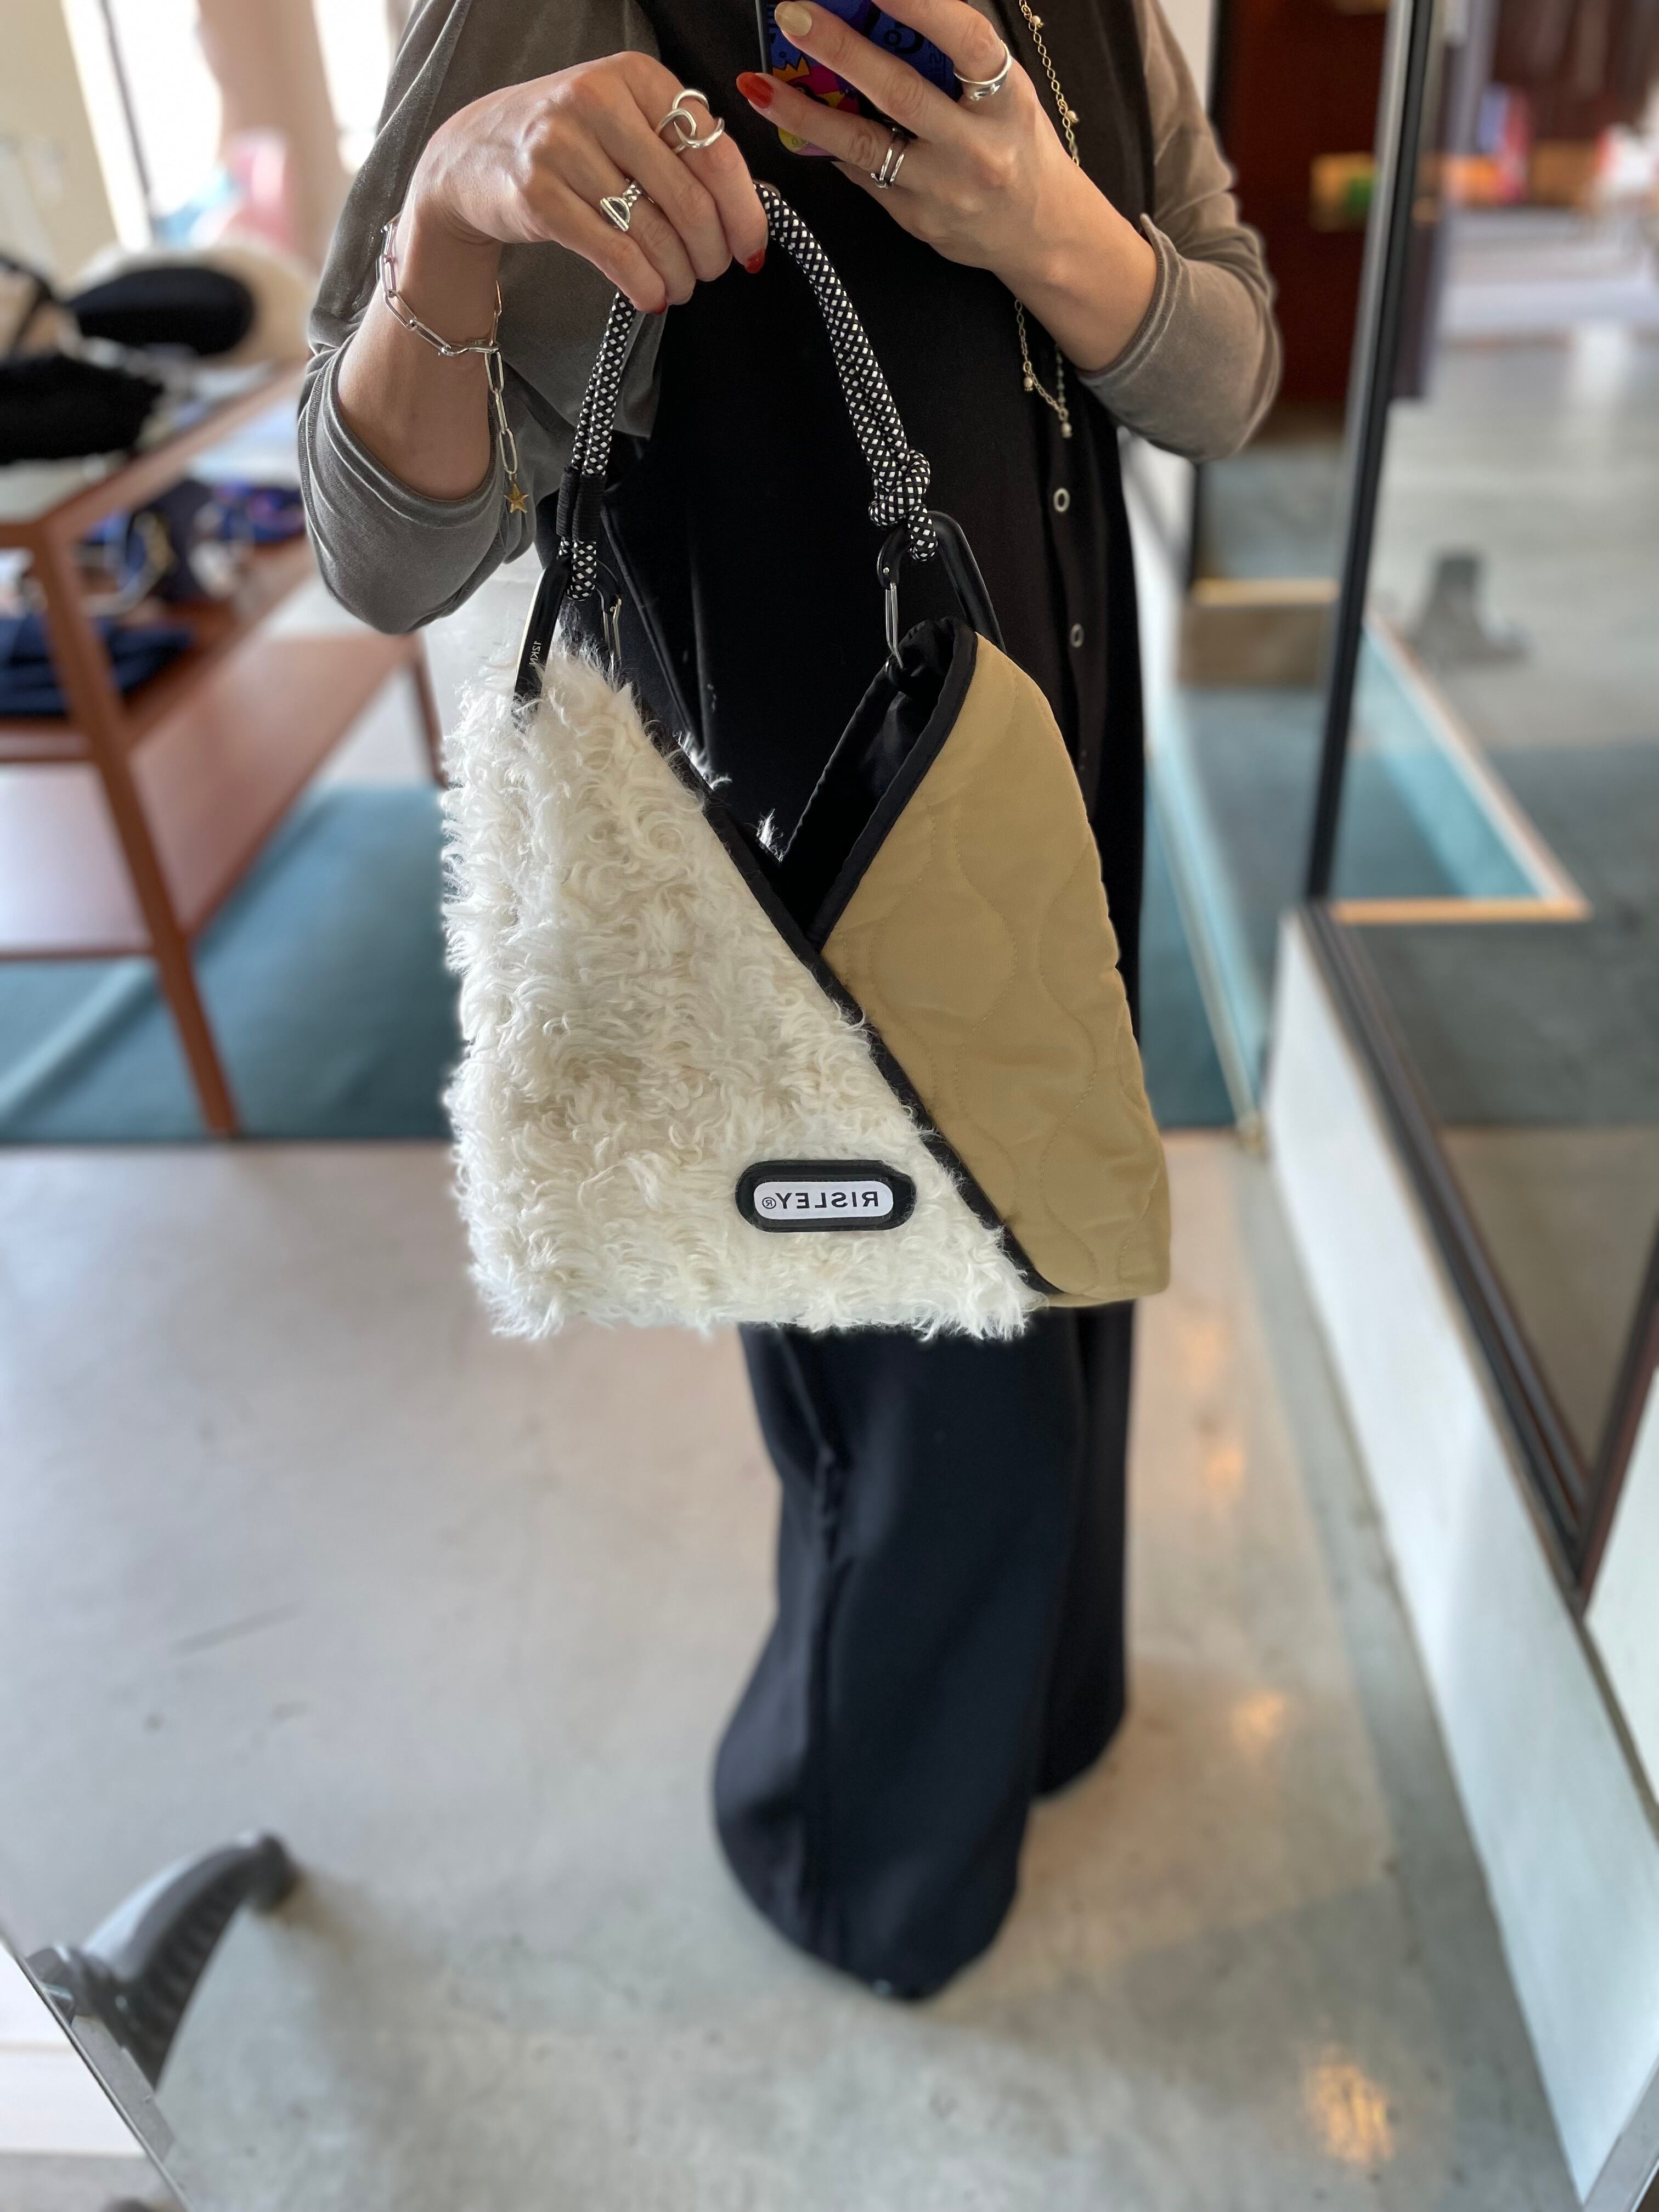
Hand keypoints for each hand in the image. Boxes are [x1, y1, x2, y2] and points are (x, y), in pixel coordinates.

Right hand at [408, 55, 767, 313]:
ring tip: (679, 287)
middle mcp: (599, 100)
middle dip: (711, 252)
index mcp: (635, 76)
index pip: (714, 151)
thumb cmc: (566, 144)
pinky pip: (615, 254)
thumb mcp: (623, 121)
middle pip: (689, 199)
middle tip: (710, 272)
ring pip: (654, 233)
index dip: (744, 211)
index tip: (751, 249)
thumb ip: (678, 148)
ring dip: (679, 275)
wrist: (471, 155)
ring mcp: (563, 147)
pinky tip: (652, 296)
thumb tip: (747, 210)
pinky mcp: (538, 196)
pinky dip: (645, 285)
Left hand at [735, 0, 1156, 372]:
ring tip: (759, 84)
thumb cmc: (1017, 144)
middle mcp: (977, 147)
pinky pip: (864, 176)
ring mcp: (944, 190)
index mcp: (1008, 101)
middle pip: (901, 94)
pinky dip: (831, 147)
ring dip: (805, 114)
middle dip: (841, 50)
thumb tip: (880, 15)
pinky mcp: (918, 221)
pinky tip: (799, 125)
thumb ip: (953, 58)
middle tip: (793, 15)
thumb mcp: (1004, 93)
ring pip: (865, 146)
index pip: (966, 42)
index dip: (922, 7)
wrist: (1042, 234)